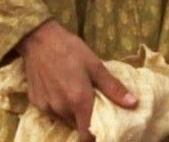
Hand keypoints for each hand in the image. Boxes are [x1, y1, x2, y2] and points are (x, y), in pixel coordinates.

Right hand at [15, 19, 137, 140]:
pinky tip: (57, 86)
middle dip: (83, 117)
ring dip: (70, 110)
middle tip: (88, 100)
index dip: (94, 137)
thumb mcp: (94, 64)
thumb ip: (112, 87)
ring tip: (72, 90)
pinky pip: (50, 110)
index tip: (101, 129)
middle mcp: (62, 109)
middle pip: (76, 125)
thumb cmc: (69, 49)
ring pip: (63, 117)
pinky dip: (56, 104)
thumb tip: (133, 103)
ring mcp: (46, 106)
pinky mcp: (35, 101)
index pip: (86, 137)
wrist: (38, 37)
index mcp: (79, 101)